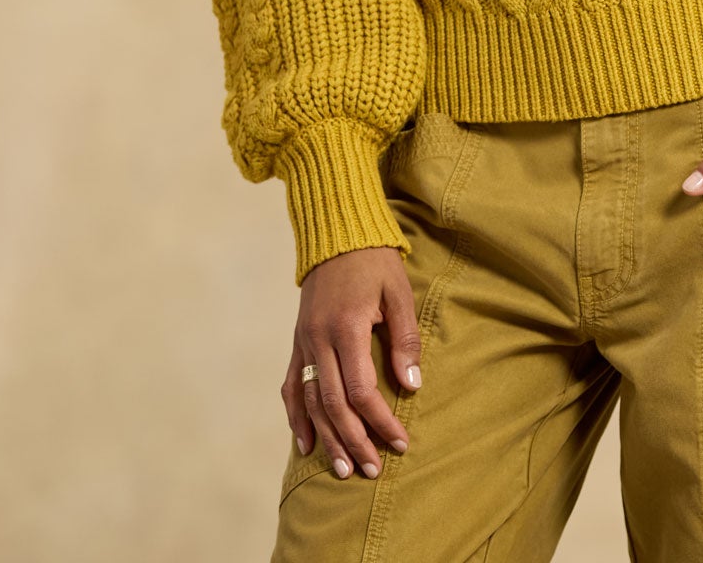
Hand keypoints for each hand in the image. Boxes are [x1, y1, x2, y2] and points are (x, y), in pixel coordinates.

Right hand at [283, 246, 421, 479]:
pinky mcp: (297, 340)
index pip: (362, 390)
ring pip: (310, 402)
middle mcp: (318, 340)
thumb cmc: (374, 260)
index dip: (380, 421)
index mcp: (346, 328)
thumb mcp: (399, 292)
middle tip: (372, 470)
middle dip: (354, 441)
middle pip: (333, 404)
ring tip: (342, 469)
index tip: (400, 442)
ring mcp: (303, 342)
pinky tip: (305, 443)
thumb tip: (412, 386)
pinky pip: (291, 386)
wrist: (336, 231)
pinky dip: (296, 417)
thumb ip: (404, 339)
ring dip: (326, 438)